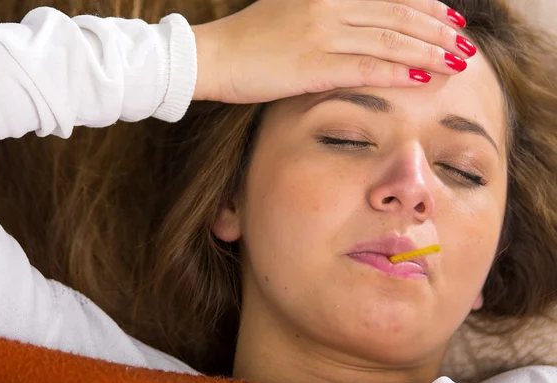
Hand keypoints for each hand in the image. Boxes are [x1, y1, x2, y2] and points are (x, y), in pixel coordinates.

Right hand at [191, 0, 476, 103]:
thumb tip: (359, 23)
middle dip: (437, 31)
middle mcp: (330, 6)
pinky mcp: (313, 65)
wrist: (214, 56)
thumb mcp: (291, 10)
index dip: (427, 6)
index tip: (452, 19)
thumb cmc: (249, 37)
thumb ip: (328, 12)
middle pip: (398, 16)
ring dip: (427, 52)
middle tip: (464, 45)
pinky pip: (365, 68)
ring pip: (389, 41)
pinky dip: (396, 73)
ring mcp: (323, 34)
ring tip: (456, 63)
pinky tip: (421, 79)